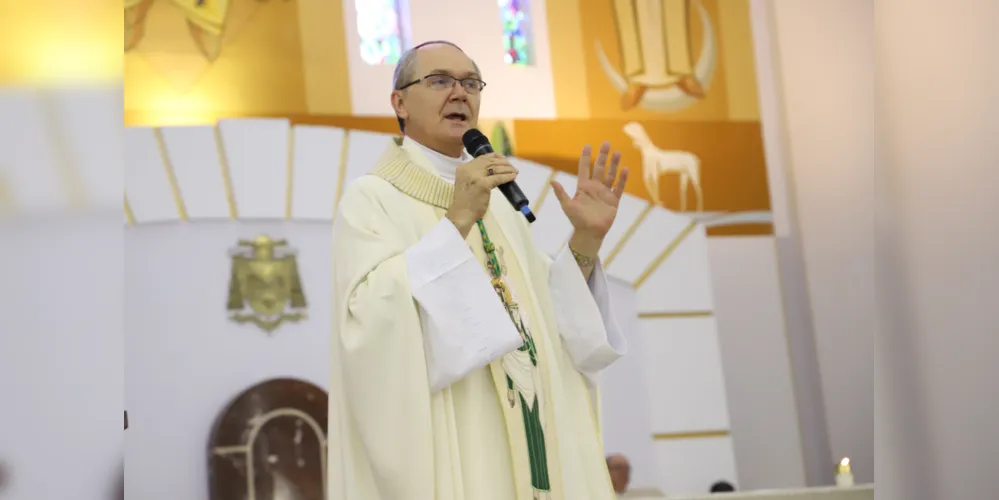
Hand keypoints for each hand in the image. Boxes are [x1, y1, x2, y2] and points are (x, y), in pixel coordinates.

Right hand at [446, 153, 517, 236]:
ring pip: (496, 168)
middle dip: (503, 163)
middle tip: (512, 167)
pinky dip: (507, 177)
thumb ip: (475, 175)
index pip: (482, 158)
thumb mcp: (467, 183)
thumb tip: (493, 170)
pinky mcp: (483, 184)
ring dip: (508, 169)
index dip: (495, 156)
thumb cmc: (465, 202)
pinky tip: (513, 177)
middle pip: (490, 161)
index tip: (504, 159)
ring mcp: (476, 176)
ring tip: (515, 171)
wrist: (461, 214)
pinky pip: (499, 178)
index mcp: (463, 168)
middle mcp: (468, 169)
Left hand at [551, 142, 628, 256]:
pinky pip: (618, 188)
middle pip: (600, 168)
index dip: (586, 157)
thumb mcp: (567, 206)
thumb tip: (552, 181)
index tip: (588, 146)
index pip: (585, 168)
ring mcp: (604, 193)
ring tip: (617, 152)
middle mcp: (595, 187)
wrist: (589, 233)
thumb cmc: (577, 220)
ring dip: (614, 164)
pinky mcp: (613, 201)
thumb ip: (561, 193)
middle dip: (603, 156)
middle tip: (607, 143)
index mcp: (583, 187)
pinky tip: (625, 169)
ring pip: (610, 175)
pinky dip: (622, 179)